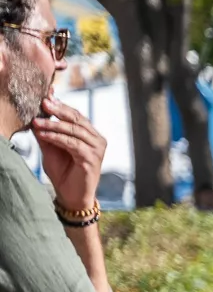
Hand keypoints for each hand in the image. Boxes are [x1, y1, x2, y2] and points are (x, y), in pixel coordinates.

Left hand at [30, 99, 104, 213]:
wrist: (71, 196)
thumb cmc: (63, 173)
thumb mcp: (51, 148)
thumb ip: (46, 133)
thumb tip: (36, 115)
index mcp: (89, 135)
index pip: (76, 115)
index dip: (61, 105)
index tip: (46, 96)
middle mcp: (97, 140)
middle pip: (77, 119)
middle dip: (59, 109)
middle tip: (43, 102)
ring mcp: (97, 149)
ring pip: (75, 130)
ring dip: (54, 124)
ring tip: (37, 121)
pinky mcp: (92, 159)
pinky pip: (73, 143)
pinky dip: (57, 137)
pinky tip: (44, 134)